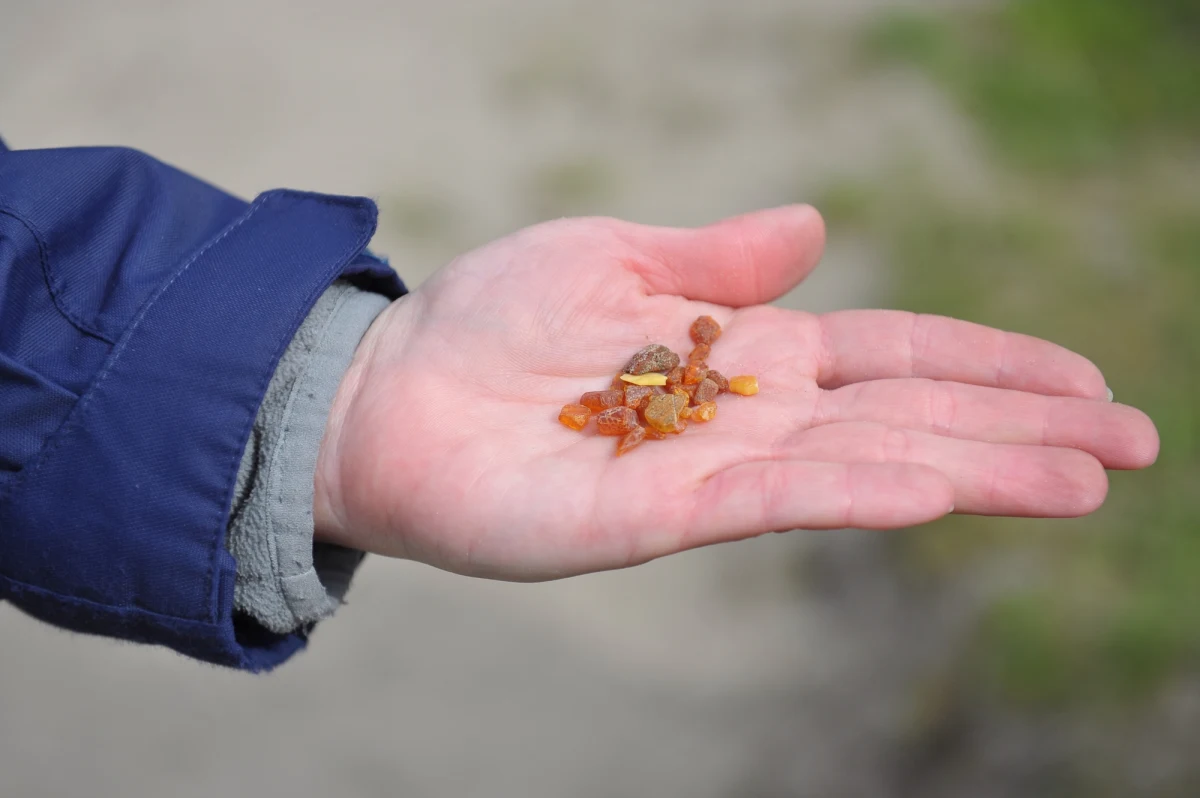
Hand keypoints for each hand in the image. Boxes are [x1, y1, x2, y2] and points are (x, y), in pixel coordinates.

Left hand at [313, 206, 1159, 580]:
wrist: (386, 391)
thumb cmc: (491, 324)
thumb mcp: (613, 257)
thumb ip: (717, 258)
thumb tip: (815, 227)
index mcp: (744, 354)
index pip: (893, 356)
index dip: (988, 365)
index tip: (1083, 381)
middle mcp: (744, 420)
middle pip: (905, 419)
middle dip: (1019, 430)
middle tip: (1134, 448)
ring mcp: (703, 473)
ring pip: (860, 467)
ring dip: (973, 469)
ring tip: (1079, 479)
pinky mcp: (646, 516)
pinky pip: (763, 501)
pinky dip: (848, 491)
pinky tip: (930, 487)